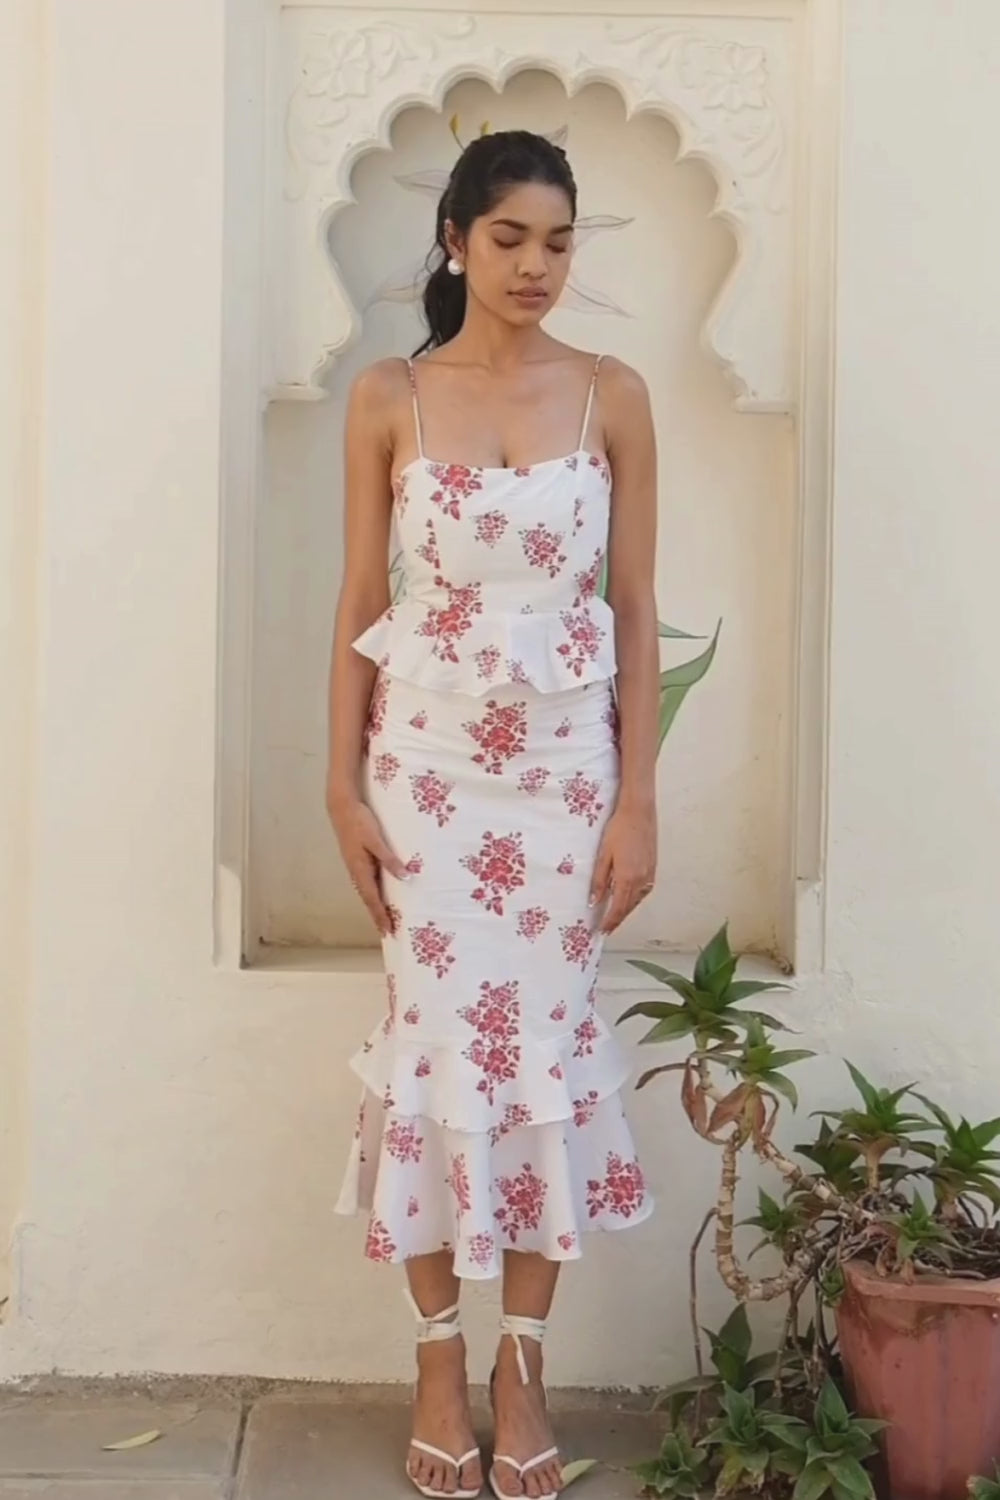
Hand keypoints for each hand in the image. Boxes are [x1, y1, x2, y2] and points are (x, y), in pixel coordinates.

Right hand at [327, 792, 408, 936]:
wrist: (341, 808)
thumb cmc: (359, 822)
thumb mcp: (376, 840)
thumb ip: (390, 859)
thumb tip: (405, 877)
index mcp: (361, 869)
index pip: (372, 898)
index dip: (381, 915)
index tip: (388, 930)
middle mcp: (356, 872)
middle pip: (368, 899)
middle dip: (377, 915)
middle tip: (388, 931)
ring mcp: (355, 866)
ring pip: (366, 892)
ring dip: (375, 906)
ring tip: (385, 918)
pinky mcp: (357, 860)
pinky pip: (366, 882)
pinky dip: (373, 893)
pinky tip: (379, 894)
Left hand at [589, 804, 656, 934]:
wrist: (639, 811)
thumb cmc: (618, 829)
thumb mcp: (603, 855)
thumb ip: (599, 880)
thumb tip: (595, 901)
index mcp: (627, 878)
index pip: (618, 908)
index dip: (610, 921)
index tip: (602, 931)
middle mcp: (641, 880)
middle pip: (629, 907)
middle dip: (618, 920)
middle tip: (607, 928)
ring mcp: (649, 874)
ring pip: (638, 900)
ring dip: (627, 910)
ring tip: (615, 917)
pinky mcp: (653, 867)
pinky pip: (644, 891)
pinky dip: (635, 899)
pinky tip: (629, 898)